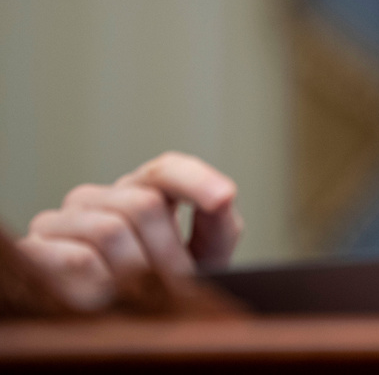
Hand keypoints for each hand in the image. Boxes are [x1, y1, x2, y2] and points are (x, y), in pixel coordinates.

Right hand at [16, 151, 242, 310]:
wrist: (115, 328)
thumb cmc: (161, 288)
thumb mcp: (201, 259)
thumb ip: (219, 226)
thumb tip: (223, 197)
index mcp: (142, 192)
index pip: (167, 169)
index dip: (196, 180)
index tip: (223, 198)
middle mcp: (98, 197)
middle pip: (144, 204)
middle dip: (167, 252)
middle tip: (174, 284)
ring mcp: (62, 220)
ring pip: (110, 230)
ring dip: (136, 273)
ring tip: (140, 297)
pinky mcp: (36, 250)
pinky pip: (78, 258)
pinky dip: (102, 285)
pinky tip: (106, 299)